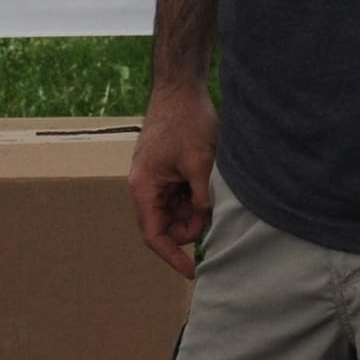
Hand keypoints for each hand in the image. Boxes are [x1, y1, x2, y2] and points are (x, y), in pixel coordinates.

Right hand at [129, 80, 218, 279]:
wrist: (181, 87)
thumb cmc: (186, 120)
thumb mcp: (200, 163)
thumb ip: (202, 198)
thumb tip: (206, 223)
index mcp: (143, 187)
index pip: (154, 235)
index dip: (173, 256)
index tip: (193, 272)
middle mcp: (145, 186)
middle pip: (166, 225)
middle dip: (191, 227)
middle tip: (215, 217)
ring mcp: (156, 178)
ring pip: (176, 211)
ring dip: (196, 210)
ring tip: (214, 190)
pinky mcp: (168, 170)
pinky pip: (181, 195)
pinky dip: (197, 196)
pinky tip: (210, 181)